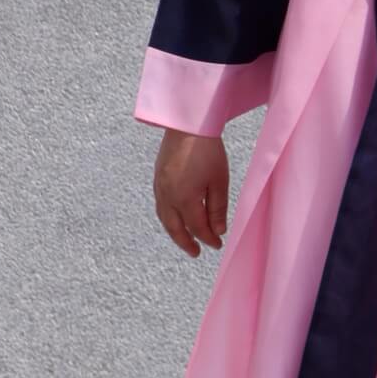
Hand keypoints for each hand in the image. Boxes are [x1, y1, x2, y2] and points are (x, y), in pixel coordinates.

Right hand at [152, 127, 229, 256]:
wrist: (187, 124)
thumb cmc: (207, 150)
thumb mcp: (219, 181)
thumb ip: (218, 208)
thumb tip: (218, 230)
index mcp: (184, 199)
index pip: (197, 227)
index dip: (208, 239)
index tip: (218, 245)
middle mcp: (168, 196)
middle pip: (175, 228)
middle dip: (186, 242)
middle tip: (196, 253)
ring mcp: (159, 187)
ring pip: (164, 218)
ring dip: (174, 232)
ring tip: (185, 239)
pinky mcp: (157, 178)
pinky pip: (160, 205)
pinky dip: (167, 217)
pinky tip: (175, 218)